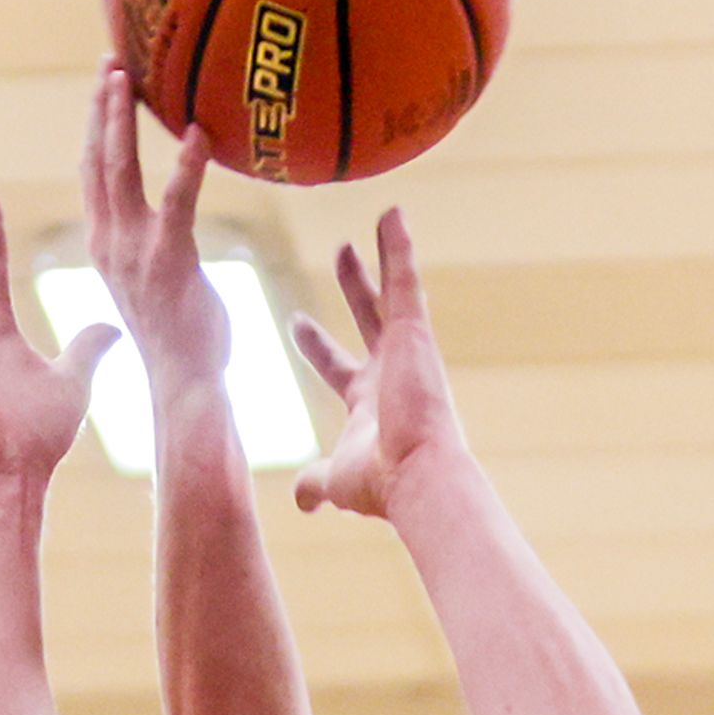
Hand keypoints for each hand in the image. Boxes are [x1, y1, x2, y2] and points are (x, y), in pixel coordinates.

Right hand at [81, 61, 229, 400]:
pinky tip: (198, 132)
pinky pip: (177, 202)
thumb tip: (170, 222)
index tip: (105, 86)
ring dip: (120, 122)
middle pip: (98, 162)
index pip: (94, 174)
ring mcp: (136, 251)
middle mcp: (111, 243)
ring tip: (126, 78)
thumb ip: (154, 247)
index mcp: (106, 246)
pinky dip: (185, 166)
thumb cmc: (181, 341)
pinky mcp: (170, 261)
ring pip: (120, 172)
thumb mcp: (156, 285)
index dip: (96, 127)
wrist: (184, 387)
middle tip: (110, 62)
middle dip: (101, 109)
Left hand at [291, 209, 468, 521]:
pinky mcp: (415, 334)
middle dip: (354, 285)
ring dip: (385, 255)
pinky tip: (391, 214)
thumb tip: (302, 500)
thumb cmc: (381, 484)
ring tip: (382, 218)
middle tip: (339, 252)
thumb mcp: (336, 480)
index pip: (337, 366)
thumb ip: (316, 482)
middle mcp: (389, 370)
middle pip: (367, 317)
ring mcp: (405, 350)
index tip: (296, 322)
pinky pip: (405, 280)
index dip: (316, 345)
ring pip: (393, 290)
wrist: (417, 477)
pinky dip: (398, 247)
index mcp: (367, 402)